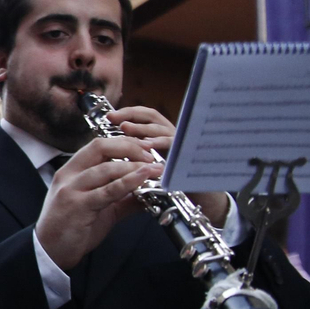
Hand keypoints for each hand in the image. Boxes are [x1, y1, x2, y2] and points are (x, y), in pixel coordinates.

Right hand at [35, 136, 156, 269]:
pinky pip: (107, 191)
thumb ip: (122, 198)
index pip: (98, 145)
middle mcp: (69, 176)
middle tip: (151, 156)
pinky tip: (142, 179)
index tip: (145, 148)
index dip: (124, 142)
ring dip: (134, 166)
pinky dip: (128, 182)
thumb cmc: (70, 227)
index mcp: (72, 171)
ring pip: (105, 168)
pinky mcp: (78, 206)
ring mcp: (72, 190)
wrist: (50, 250)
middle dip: (130, 147)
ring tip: (154, 169)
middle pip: (100, 147)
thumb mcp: (98, 207)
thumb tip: (148, 192)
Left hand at [107, 105, 228, 222]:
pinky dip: (162, 143)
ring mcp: (182, 141)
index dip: (127, 113)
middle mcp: (172, 132)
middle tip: (114, 119)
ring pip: (162, 129)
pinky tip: (147, 145)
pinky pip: (176, 145)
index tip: (109, 116)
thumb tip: (111, 148)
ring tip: (125, 128)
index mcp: (160, 133)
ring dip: (143, 128)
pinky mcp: (190, 153)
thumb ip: (136, 155)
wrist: (200, 196)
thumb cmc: (174, 180)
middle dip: (132, 116)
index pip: (143, 115)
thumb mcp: (150, 165)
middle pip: (152, 116)